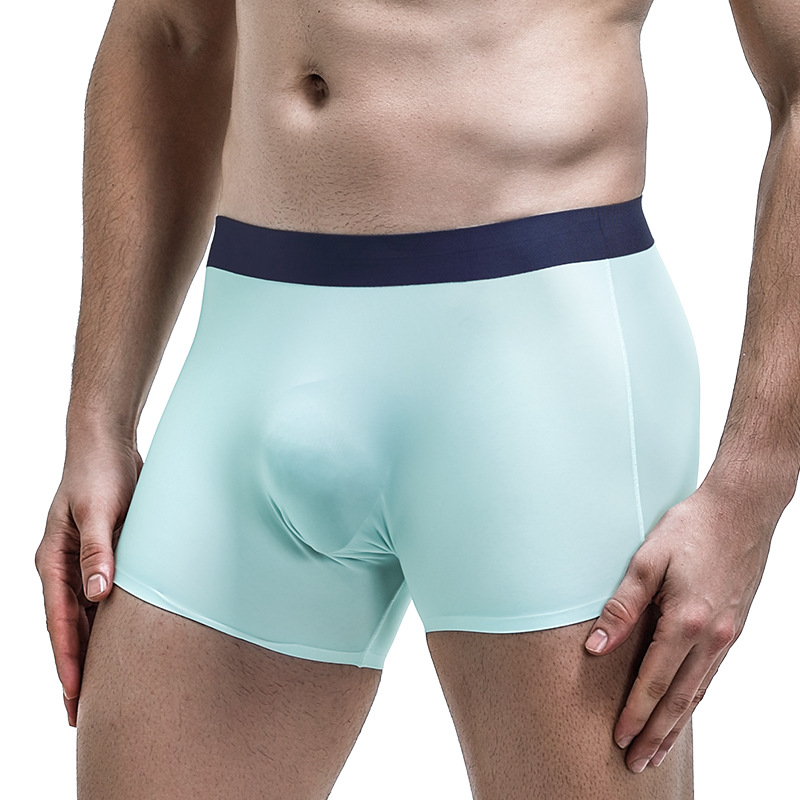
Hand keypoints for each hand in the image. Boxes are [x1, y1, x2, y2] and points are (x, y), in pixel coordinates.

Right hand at [35, 434, 142, 726]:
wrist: (107, 443)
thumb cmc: (100, 473)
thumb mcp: (98, 510)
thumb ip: (98, 552)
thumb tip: (97, 595)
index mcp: (53, 561)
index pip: (60, 622)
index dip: (67, 660)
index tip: (73, 696)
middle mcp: (64, 567)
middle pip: (69, 628)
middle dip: (75, 668)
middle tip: (83, 711)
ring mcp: (83, 561)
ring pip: (86, 616)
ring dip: (92, 649)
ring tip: (102, 686)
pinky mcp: (104, 553)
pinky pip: (103, 597)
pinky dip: (108, 622)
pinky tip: (120, 641)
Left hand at [583, 474, 783, 772]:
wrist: (741, 510)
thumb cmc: (689, 528)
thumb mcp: (645, 560)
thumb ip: (621, 607)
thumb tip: (595, 647)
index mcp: (686, 620)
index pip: (655, 681)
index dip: (635, 713)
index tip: (618, 740)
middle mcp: (712, 636)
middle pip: (680, 699)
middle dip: (656, 734)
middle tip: (636, 763)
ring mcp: (727, 635)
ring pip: (699, 692)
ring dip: (676, 724)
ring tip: (657, 749)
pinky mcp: (734, 628)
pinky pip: (711, 675)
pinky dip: (695, 699)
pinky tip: (683, 709)